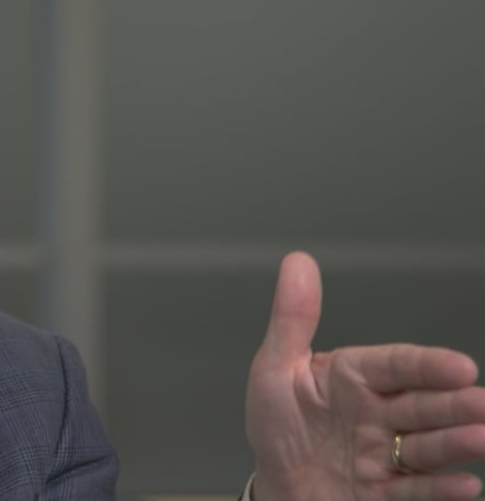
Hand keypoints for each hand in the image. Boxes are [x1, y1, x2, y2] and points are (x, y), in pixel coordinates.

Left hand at [246, 252, 484, 500]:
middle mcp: (377, 413)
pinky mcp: (385, 491)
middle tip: (482, 405)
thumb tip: (297, 262)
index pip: (396, 366)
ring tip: (481, 438)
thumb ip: (292, 320)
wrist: (277, 487)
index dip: (428, 366)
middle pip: (421, 405)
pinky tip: (466, 484)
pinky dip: (439, 488)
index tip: (460, 366)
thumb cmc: (278, 427)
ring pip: (426, 446)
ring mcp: (385, 453)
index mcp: (354, 379)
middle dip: (454, 405)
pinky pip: (415, 489)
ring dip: (455, 442)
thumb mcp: (275, 370)